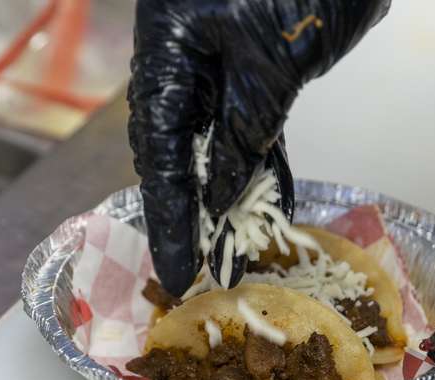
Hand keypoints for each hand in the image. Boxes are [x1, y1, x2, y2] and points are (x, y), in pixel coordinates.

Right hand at [128, 0, 389, 293]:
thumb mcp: (272, 61)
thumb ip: (245, 129)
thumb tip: (222, 193)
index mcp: (169, 53)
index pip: (162, 153)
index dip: (168, 218)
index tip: (175, 271)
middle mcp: (185, 61)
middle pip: (176, 152)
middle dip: (186, 214)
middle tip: (194, 272)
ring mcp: (221, 62)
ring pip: (213, 143)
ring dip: (223, 196)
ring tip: (227, 253)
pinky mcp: (259, 62)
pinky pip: (250, 125)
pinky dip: (259, 163)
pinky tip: (264, 203)